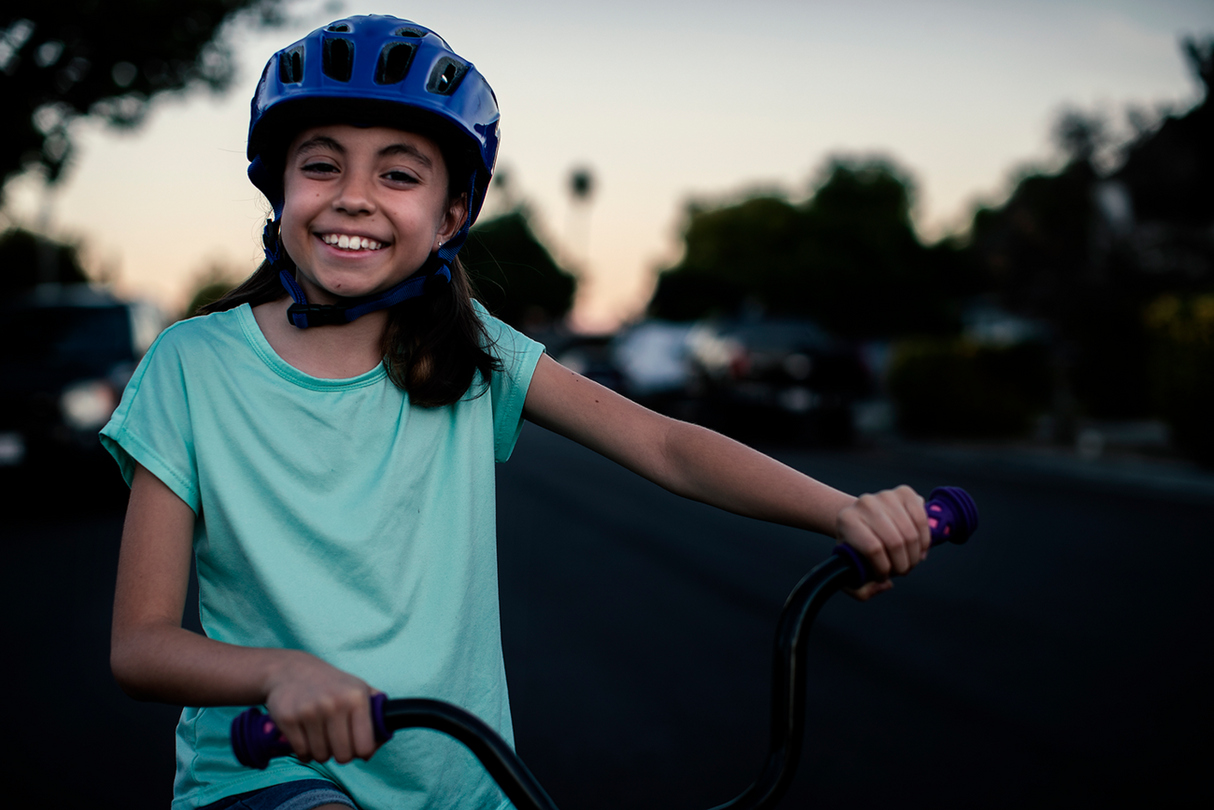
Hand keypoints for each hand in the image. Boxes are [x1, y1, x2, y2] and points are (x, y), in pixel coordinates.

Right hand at [263, 651, 379, 763]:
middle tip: (337, 742)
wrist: (292, 670)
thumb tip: (384, 736)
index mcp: (356, 697)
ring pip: (321, 756)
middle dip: (341, 754)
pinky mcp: (288, 718)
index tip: (357, 746)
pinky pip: (301, 752)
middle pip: (343, 756)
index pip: (365, 746)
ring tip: (321, 736)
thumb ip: (376, 711)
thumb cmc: (332, 684)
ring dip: (321, 752)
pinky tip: (306, 737)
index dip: (362, 752)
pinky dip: (304, 751)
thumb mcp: (359, 688)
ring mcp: (310, 711)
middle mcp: (335, 704)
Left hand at [835, 485, 930, 600]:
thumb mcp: (847, 570)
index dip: (883, 569)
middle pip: (895, 542)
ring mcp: (886, 495)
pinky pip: (923, 520)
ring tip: (909, 562)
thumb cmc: (855, 548)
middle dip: (902, 565)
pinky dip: (925, 541)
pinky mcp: (905, 493)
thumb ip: (859, 590)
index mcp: (846, 520)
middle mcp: (864, 503)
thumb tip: (885, 584)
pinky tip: (919, 550)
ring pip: (911, 534)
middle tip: (900, 571)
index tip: (883, 576)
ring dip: (915, 556)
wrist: (861, 518)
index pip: (873, 549)